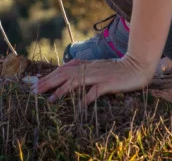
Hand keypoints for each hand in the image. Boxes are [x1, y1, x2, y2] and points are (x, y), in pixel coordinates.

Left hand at [34, 55, 155, 104]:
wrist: (137, 65)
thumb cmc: (116, 69)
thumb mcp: (96, 68)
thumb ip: (83, 70)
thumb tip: (66, 74)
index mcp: (85, 64)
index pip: (62, 69)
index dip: (48, 76)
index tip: (35, 84)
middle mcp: (89, 68)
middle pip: (64, 74)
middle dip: (48, 83)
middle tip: (34, 92)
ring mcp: (98, 75)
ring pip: (75, 81)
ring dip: (61, 91)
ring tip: (50, 100)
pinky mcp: (108, 83)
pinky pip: (94, 91)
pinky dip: (86, 98)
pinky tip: (79, 107)